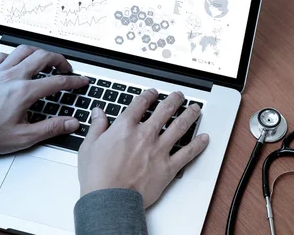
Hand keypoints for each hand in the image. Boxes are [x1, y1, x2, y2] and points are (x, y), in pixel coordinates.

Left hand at [0, 45, 88, 157]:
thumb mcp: (23, 137)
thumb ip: (51, 128)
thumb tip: (71, 123)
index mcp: (23, 92)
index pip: (57, 81)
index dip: (74, 80)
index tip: (81, 81)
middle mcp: (12, 77)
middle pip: (43, 56)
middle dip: (60, 60)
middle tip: (66, 68)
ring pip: (24, 50)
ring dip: (39, 53)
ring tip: (45, 61)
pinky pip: (3, 55)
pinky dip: (14, 56)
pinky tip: (17, 65)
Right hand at [78, 90, 208, 207]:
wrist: (110, 200)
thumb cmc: (98, 177)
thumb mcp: (89, 147)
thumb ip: (97, 127)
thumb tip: (98, 113)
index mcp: (125, 128)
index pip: (141, 104)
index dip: (148, 95)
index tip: (153, 93)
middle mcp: (145, 135)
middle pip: (165, 110)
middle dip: (174, 99)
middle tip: (179, 96)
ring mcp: (159, 150)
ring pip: (180, 126)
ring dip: (190, 114)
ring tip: (195, 109)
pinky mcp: (168, 166)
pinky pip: (188, 153)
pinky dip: (198, 145)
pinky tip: (204, 138)